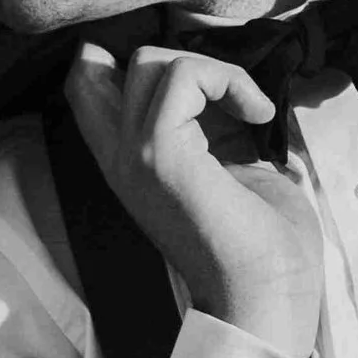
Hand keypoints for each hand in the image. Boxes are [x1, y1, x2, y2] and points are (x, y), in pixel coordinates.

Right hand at [64, 41, 323, 356]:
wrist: (270, 297)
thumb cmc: (264, 246)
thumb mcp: (232, 165)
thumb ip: (210, 124)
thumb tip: (225, 80)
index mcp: (130, 162)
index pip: (87, 82)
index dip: (139, 63)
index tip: (205, 89)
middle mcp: (118, 159)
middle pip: (114, 62)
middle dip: (185, 62)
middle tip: (233, 102)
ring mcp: (133, 157)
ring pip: (150, 60)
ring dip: (214, 70)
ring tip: (249, 110)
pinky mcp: (158, 155)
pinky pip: (181, 76)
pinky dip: (229, 80)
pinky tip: (257, 114)